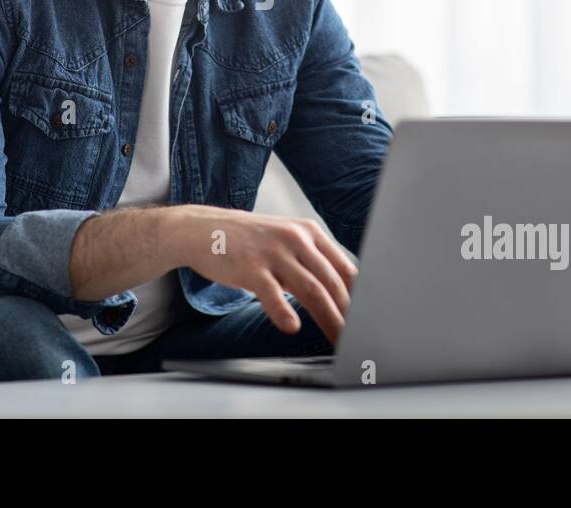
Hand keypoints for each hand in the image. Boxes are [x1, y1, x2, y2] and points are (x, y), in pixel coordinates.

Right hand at [171, 206, 356, 344]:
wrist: (202, 229)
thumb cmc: (249, 241)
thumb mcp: (285, 241)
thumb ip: (312, 262)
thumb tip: (343, 293)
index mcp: (309, 232)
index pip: (344, 268)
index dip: (359, 297)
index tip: (368, 320)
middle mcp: (295, 238)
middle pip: (332, 282)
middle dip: (349, 314)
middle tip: (358, 338)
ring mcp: (273, 251)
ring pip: (311, 289)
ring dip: (328, 319)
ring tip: (338, 341)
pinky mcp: (250, 266)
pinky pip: (272, 292)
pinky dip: (284, 311)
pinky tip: (291, 326)